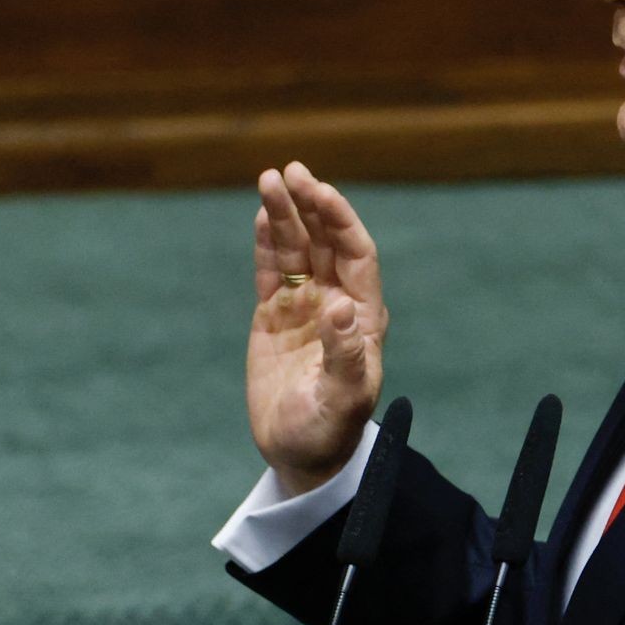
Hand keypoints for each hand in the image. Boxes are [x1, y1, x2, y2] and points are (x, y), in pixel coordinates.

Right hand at [246, 161, 389, 494]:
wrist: (302, 454)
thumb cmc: (330, 430)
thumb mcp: (342, 398)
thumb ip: (344, 354)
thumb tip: (341, 309)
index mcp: (363, 315)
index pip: (356, 253)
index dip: (340, 220)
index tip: (320, 191)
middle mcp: (337, 302)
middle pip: (326, 241)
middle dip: (311, 205)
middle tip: (291, 170)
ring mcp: (305, 307)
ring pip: (296, 250)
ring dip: (285, 215)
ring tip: (268, 179)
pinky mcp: (275, 317)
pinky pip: (273, 270)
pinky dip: (267, 242)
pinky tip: (261, 214)